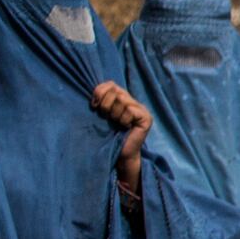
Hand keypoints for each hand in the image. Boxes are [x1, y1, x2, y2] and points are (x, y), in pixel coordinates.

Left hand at [88, 81, 152, 198]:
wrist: (118, 155)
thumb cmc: (106, 136)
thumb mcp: (100, 115)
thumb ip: (101, 100)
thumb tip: (94, 90)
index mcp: (122, 99)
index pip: (110, 84)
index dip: (99, 92)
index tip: (93, 106)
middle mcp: (133, 102)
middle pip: (115, 90)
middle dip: (105, 104)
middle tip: (105, 117)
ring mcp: (142, 110)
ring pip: (122, 100)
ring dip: (114, 114)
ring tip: (116, 124)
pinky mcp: (146, 118)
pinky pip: (130, 110)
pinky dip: (123, 120)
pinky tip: (125, 128)